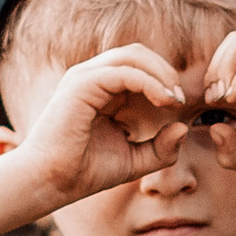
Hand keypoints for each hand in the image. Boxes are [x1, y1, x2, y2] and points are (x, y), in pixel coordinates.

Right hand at [12, 43, 195, 201]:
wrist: (52, 182)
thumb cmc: (86, 172)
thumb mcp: (135, 160)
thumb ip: (161, 148)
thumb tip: (183, 128)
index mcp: (103, 90)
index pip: (140, 66)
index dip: (164, 80)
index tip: (179, 105)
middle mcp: (93, 78)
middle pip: (138, 54)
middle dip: (165, 71)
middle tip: (179, 99)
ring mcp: (86, 77)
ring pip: (132, 56)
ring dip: (160, 73)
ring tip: (173, 98)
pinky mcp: (82, 84)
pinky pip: (124, 72)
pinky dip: (150, 82)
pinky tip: (163, 101)